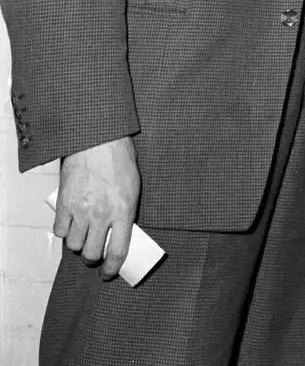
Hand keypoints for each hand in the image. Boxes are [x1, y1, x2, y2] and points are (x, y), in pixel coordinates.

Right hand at [54, 136, 139, 279]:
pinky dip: (64, 232)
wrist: (98, 140)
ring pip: (74, 246)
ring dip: (78, 245)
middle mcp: (102, 215)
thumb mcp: (133, 186)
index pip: (118, 252)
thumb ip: (127, 210)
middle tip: (94, 253)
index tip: (108, 273)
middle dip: (93, 259)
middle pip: (91, 254)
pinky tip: (70, 225)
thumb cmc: (120, 159)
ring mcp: (81, 211)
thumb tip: (122, 229)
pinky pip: (60, 230)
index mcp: (124, 211)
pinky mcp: (64, 205)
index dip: (112, 268)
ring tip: (83, 236)